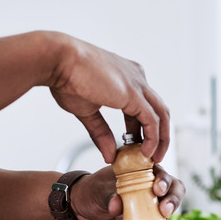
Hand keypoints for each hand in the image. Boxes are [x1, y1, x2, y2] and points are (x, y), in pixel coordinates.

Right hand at [47, 33, 169, 163]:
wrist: (59, 60)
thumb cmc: (66, 78)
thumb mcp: (87, 111)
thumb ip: (101, 133)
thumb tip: (109, 155)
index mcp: (126, 77)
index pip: (143, 106)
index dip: (142, 129)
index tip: (137, 147)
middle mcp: (136, 77)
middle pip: (158, 110)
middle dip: (158, 135)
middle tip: (151, 156)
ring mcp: (137, 84)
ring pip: (161, 114)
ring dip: (160, 139)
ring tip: (153, 158)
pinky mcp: (134, 94)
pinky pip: (152, 120)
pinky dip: (153, 138)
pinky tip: (146, 152)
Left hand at [69, 165, 184, 219]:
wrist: (84, 208)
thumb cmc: (95, 190)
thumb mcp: (99, 189)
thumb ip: (109, 195)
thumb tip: (117, 206)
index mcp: (142, 171)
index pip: (160, 172)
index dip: (163, 179)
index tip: (157, 188)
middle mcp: (151, 187)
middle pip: (174, 189)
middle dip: (172, 198)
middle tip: (163, 208)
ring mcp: (151, 206)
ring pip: (170, 208)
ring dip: (171, 214)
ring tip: (163, 218)